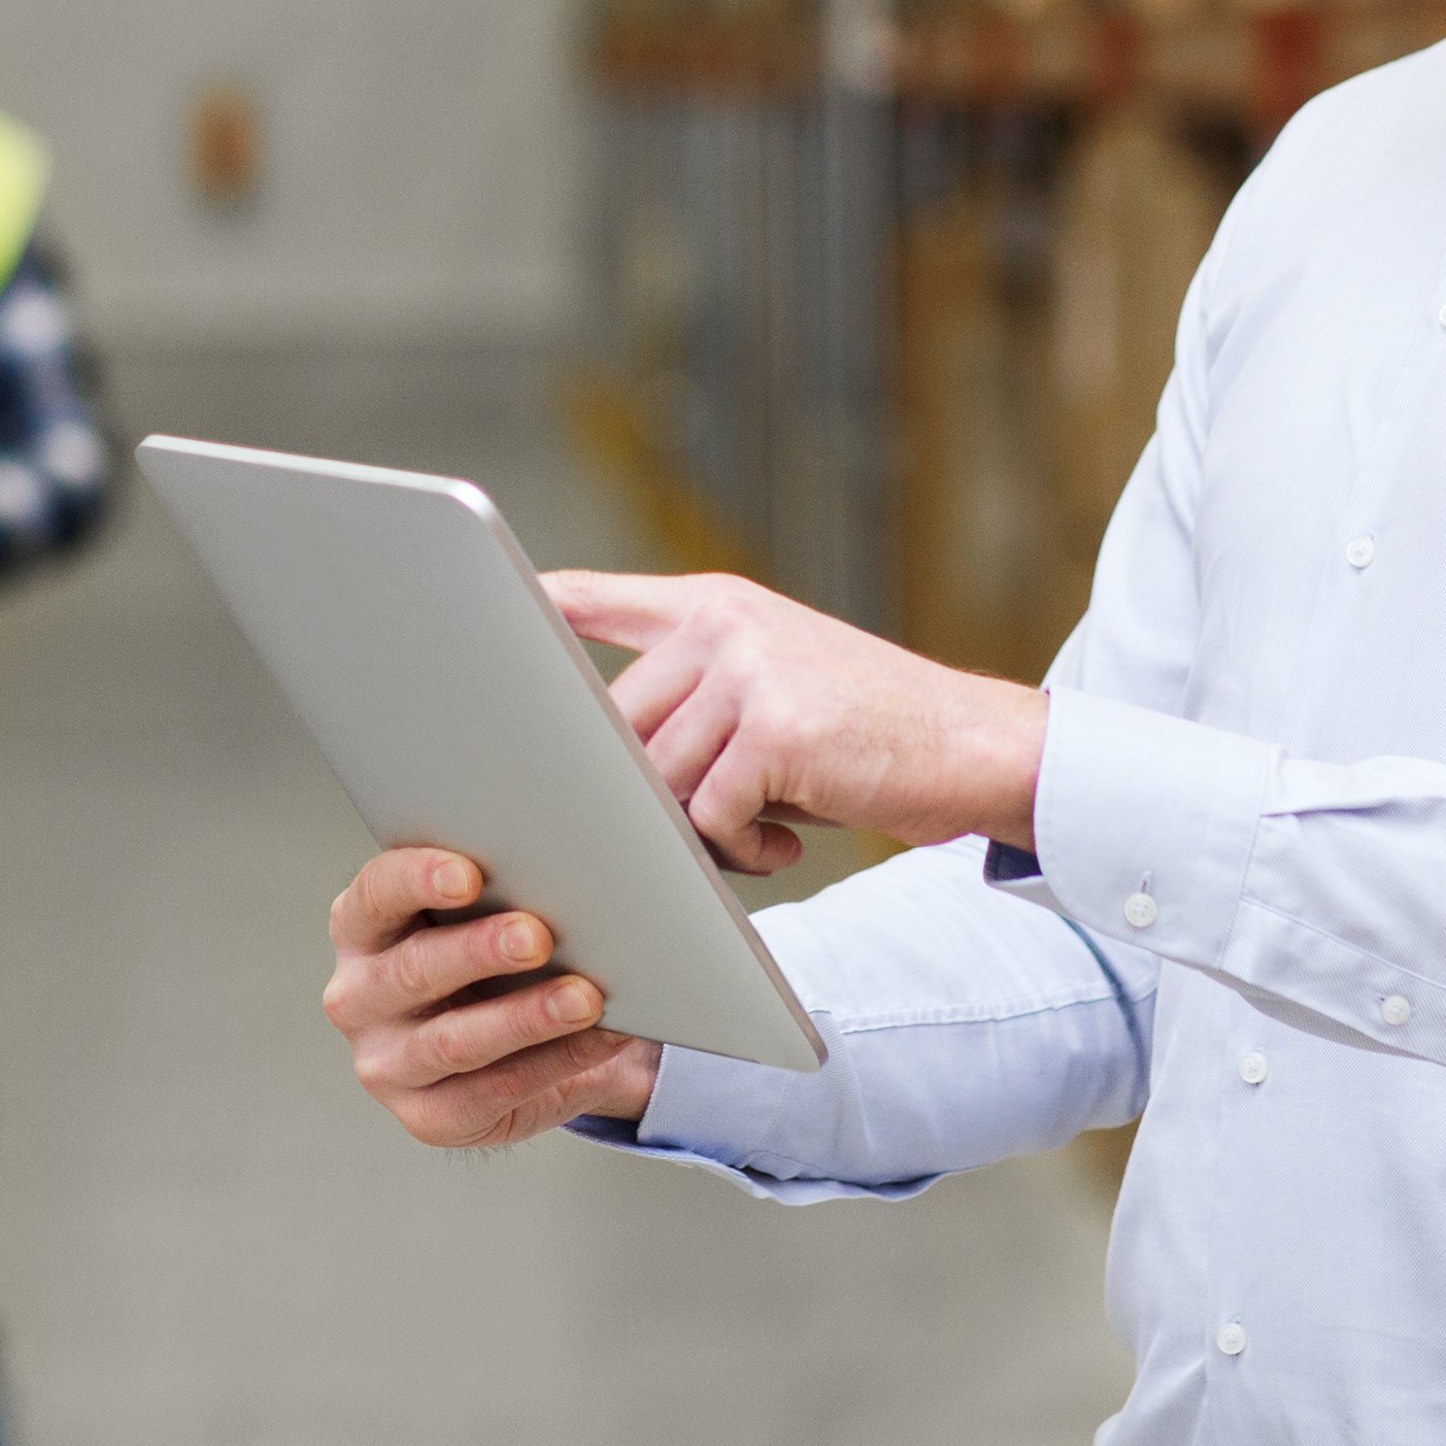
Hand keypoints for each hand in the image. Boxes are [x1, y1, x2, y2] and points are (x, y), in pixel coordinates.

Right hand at [323, 843, 660, 1148]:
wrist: (512, 1042)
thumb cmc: (493, 957)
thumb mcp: (484, 911)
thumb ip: (506, 876)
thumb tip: (583, 842)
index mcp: (361, 927)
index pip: (376, 893)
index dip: (417, 879)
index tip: (469, 874)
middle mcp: (359, 996)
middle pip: (413, 969)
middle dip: (479, 951)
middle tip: (537, 936)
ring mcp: (387, 1063)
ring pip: (453, 1042)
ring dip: (524, 1019)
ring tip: (583, 998)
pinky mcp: (428, 1117)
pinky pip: (493, 1093)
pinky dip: (553, 1063)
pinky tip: (597, 1040)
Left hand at [545, 569, 1048, 873]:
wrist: (974, 744)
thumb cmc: (867, 731)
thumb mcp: (777, 683)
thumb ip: (697, 695)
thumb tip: (604, 763)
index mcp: (714, 604)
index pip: (593, 597)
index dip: (529, 614)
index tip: (471, 627)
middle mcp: (722, 623)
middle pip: (615, 727)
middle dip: (640, 796)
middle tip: (701, 830)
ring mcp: (748, 670)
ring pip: (658, 780)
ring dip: (696, 831)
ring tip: (757, 835)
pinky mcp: (776, 729)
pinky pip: (709, 816)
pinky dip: (740, 848)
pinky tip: (787, 841)